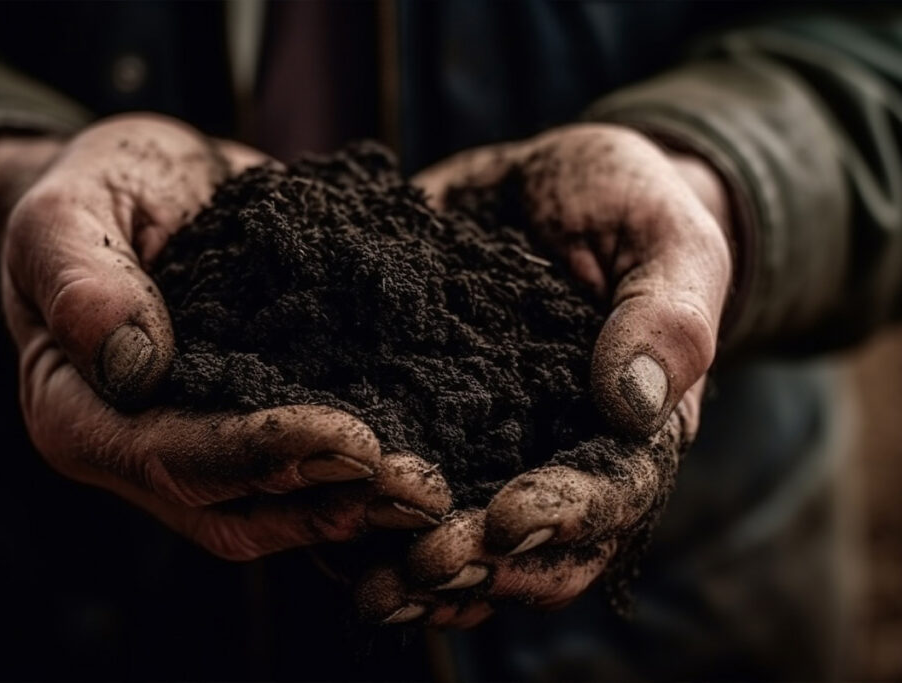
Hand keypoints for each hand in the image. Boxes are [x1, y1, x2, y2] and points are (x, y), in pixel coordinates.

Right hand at [0, 114, 450, 559]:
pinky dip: (370, 475)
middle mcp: (146, 454)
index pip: (172, 459)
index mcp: (83, 417)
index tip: (351, 441)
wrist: (155, 188)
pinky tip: (435, 453)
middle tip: (419, 489)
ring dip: (363, 507)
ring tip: (437, 488)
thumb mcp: (67, 212)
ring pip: (285, 508)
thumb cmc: (102, 193)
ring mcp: (208, 450)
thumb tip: (132, 363)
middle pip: (238, 510)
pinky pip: (315, 473)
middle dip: (331, 503)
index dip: (261, 456)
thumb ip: (81, 278)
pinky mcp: (261, 431)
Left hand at [354, 123, 730, 624]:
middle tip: (424, 568)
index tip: (511, 519)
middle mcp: (560, 455)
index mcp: (634, 427)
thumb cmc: (626, 207)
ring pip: (469, 543)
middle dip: (481, 566)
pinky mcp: (430, 423)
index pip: (614, 495)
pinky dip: (373, 530)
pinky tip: (333, 548)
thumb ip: (667, 316)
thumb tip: (631, 403)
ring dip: (424, 578)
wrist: (552, 188)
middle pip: (535, 546)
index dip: (566, 518)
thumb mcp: (666, 238)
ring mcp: (493, 448)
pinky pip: (405, 494)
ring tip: (374, 590)